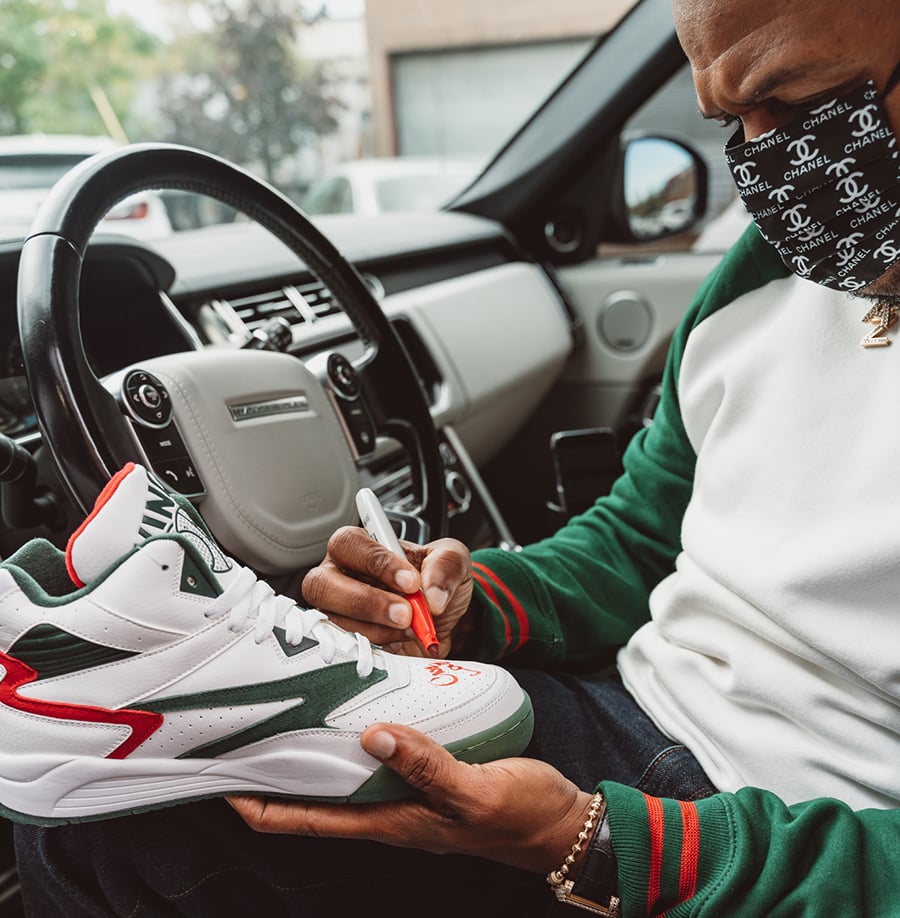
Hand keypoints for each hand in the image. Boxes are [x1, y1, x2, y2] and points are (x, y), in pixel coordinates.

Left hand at [228, 722, 593, 873]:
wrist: (559, 823)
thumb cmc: (521, 816)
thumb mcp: (476, 793)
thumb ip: (428, 767)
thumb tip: (374, 735)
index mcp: (392, 821)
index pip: (307, 821)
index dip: (260, 807)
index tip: (221, 783)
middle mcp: (390, 809)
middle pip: (314, 797)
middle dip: (275, 773)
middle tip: (245, 735)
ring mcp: (407, 793)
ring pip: (342, 774)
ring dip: (311, 752)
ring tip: (285, 716)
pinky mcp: (426, 774)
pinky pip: (377, 756)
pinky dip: (354, 736)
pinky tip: (355, 708)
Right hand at [302, 526, 473, 657]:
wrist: (440, 622)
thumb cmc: (434, 582)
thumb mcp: (453, 561)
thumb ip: (446, 566)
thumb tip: (432, 595)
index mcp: (360, 547)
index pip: (350, 543)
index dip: (377, 562)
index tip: (411, 582)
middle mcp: (339, 576)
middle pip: (322, 583)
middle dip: (367, 602)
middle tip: (406, 614)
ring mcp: (336, 612)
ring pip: (332, 620)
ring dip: (376, 629)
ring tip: (410, 629)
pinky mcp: (343, 644)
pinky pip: (344, 650)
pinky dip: (376, 649)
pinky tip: (399, 642)